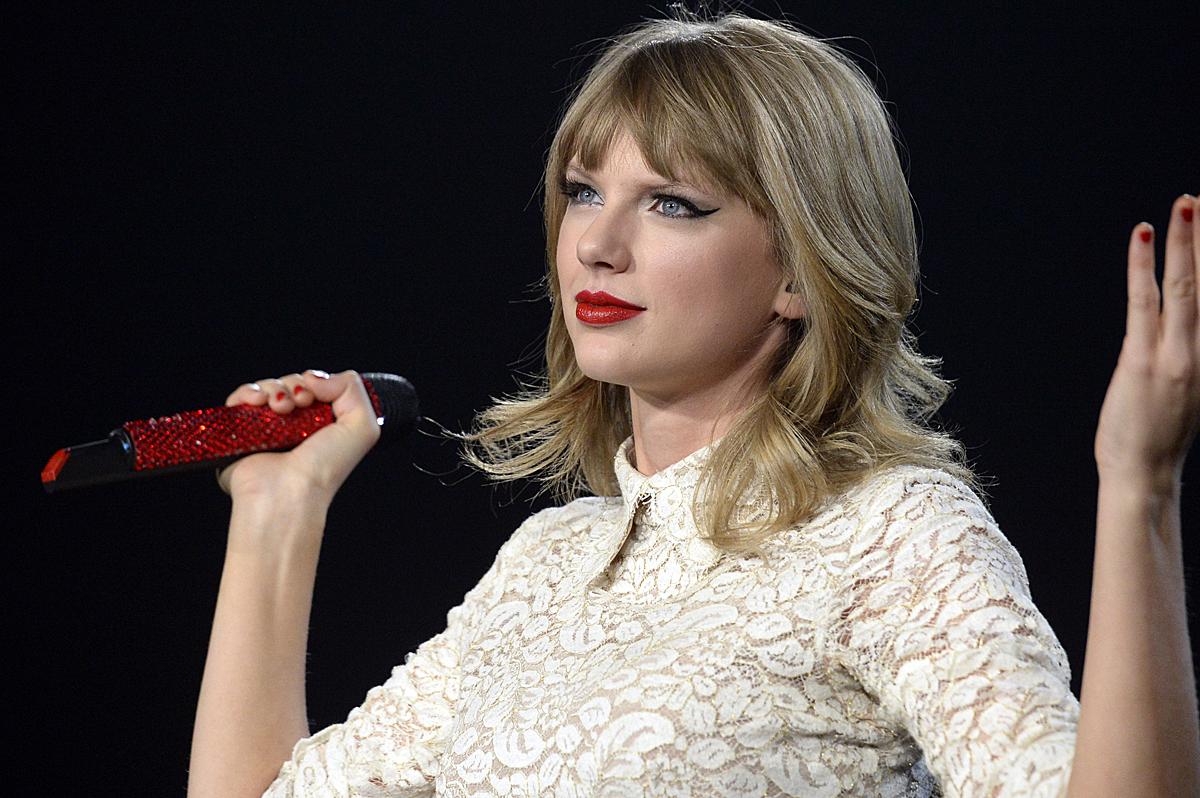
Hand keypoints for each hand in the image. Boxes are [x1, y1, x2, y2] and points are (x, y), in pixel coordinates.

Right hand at [216, 369, 381, 507]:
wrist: (288, 492)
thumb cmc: (325, 468)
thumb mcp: (362, 427)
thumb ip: (353, 389)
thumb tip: (315, 377)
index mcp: (321, 425)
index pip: (315, 387)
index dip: (315, 382)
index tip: (316, 394)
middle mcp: (293, 426)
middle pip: (290, 383)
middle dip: (296, 385)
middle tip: (301, 402)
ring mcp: (265, 428)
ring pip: (266, 388)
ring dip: (274, 388)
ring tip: (281, 408)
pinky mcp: (238, 431)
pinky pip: (240, 398)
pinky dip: (249, 393)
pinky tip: (258, 403)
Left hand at [1095, 194, 1198, 492]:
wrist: (1144, 476)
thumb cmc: (1157, 434)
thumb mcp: (1184, 387)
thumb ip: (1186, 353)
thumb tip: (1175, 323)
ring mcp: (1176, 354)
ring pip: (1187, 286)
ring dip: (1187, 242)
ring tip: (1187, 203)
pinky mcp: (1144, 360)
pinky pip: (1145, 303)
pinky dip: (1143, 267)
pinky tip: (1144, 235)